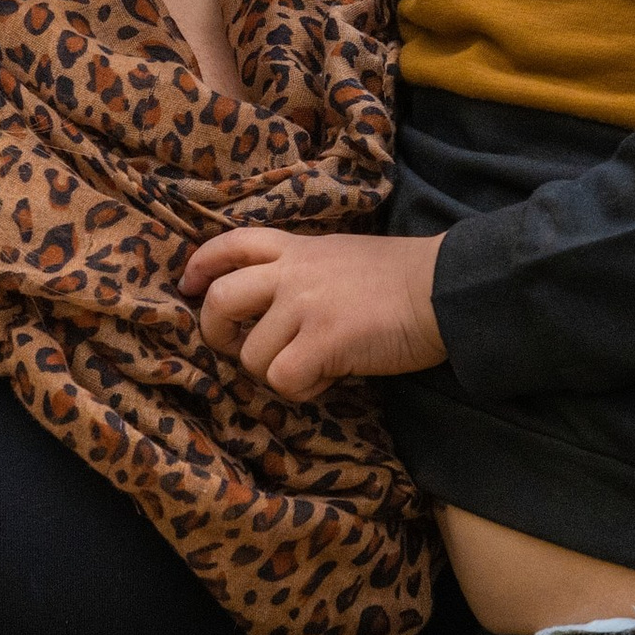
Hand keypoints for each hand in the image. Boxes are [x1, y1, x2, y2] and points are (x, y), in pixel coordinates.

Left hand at [182, 226, 444, 398]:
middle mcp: (292, 273)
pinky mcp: (322, 341)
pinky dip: (303, 389)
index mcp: (297, 247)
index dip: (201, 266)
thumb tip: (273, 314)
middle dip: (216, 333)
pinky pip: (283, 380)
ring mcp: (304, 306)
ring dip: (276, 372)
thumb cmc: (403, 280)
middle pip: (219, 300)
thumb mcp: (342, 257)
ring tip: (315, 366)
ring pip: (250, 355)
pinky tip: (331, 377)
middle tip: (239, 349)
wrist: (445, 288)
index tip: (189, 286)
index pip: (232, 244)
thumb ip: (304, 273)